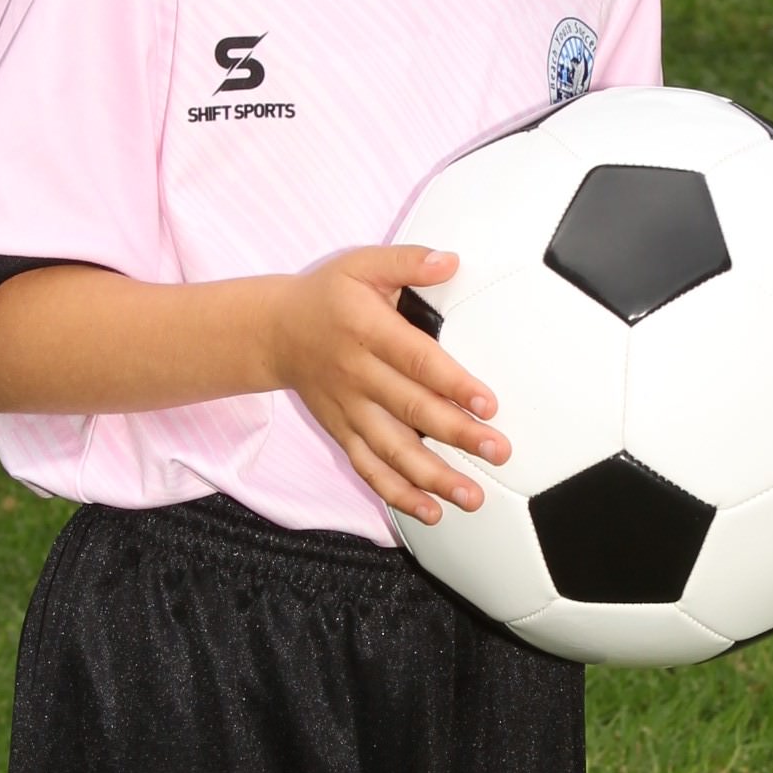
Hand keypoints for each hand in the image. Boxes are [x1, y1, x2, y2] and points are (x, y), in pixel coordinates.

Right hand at [264, 245, 505, 524]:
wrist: (275, 332)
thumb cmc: (328, 296)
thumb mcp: (362, 264)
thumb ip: (407, 261)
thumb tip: (449, 261)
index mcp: (367, 331)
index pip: (416, 361)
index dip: (452, 384)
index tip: (487, 404)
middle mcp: (357, 375)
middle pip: (411, 410)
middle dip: (457, 435)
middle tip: (497, 451)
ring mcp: (349, 409)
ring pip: (391, 450)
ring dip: (432, 477)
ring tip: (471, 496)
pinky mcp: (342, 432)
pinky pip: (369, 468)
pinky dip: (397, 493)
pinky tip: (430, 511)